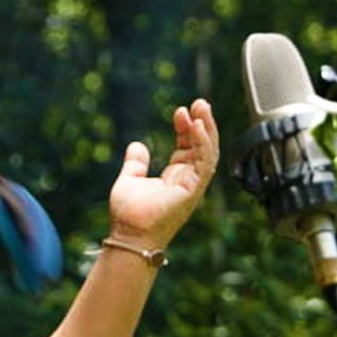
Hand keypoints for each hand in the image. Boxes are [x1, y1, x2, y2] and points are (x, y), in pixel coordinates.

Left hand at [106, 99, 219, 251]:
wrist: (128, 234)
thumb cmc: (129, 214)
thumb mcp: (130, 179)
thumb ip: (136, 163)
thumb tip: (137, 145)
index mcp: (176, 178)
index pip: (188, 147)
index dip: (187, 128)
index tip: (180, 111)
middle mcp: (188, 181)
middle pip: (203, 147)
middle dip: (203, 124)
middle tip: (200, 103)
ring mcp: (192, 186)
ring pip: (209, 152)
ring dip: (207, 129)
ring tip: (201, 107)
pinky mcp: (193, 190)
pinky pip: (204, 163)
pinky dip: (202, 143)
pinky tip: (196, 125)